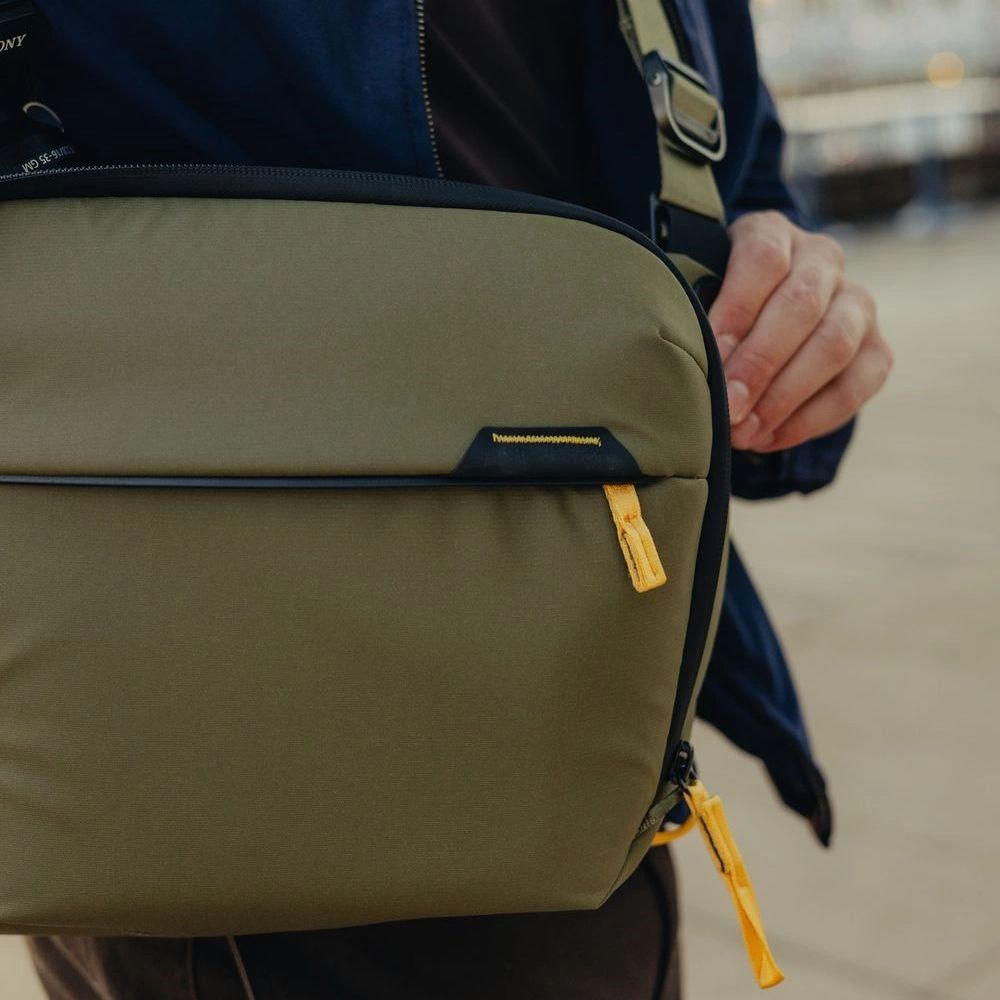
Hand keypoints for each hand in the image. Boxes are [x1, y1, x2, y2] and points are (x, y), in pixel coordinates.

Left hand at [708, 211, 891, 452]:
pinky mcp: (876, 348)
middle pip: (801, 306)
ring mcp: (857, 302)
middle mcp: (822, 259)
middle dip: (760, 364)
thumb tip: (678, 361)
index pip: (763, 260)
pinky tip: (768, 439)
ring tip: (744, 432)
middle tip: (728, 409)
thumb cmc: (714, 307)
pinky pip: (856, 386)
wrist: (763, 316)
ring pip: (834, 345)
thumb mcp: (698, 293)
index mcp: (772, 233)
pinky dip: (810, 420)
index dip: (737, 310)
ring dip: (785, 397)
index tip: (711, 357)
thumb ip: (692, 313)